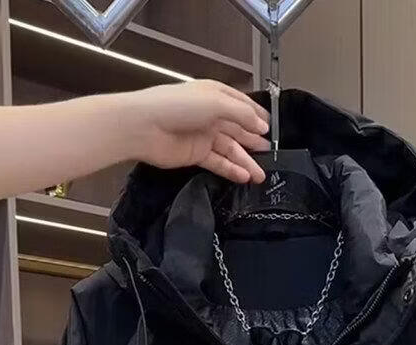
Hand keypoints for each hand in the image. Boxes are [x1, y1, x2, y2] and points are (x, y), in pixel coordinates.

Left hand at [124, 80, 270, 182]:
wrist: (144, 127)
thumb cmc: (178, 106)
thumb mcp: (216, 103)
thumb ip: (242, 115)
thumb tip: (261, 127)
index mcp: (215, 95)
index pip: (242, 105)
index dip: (257, 117)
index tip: (270, 130)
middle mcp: (211, 115)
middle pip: (238, 130)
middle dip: (254, 142)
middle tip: (270, 155)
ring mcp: (203, 136)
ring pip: (230, 150)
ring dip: (246, 162)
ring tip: (261, 175)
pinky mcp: (195, 155)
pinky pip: (218, 163)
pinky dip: (231, 170)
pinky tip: (244, 177)